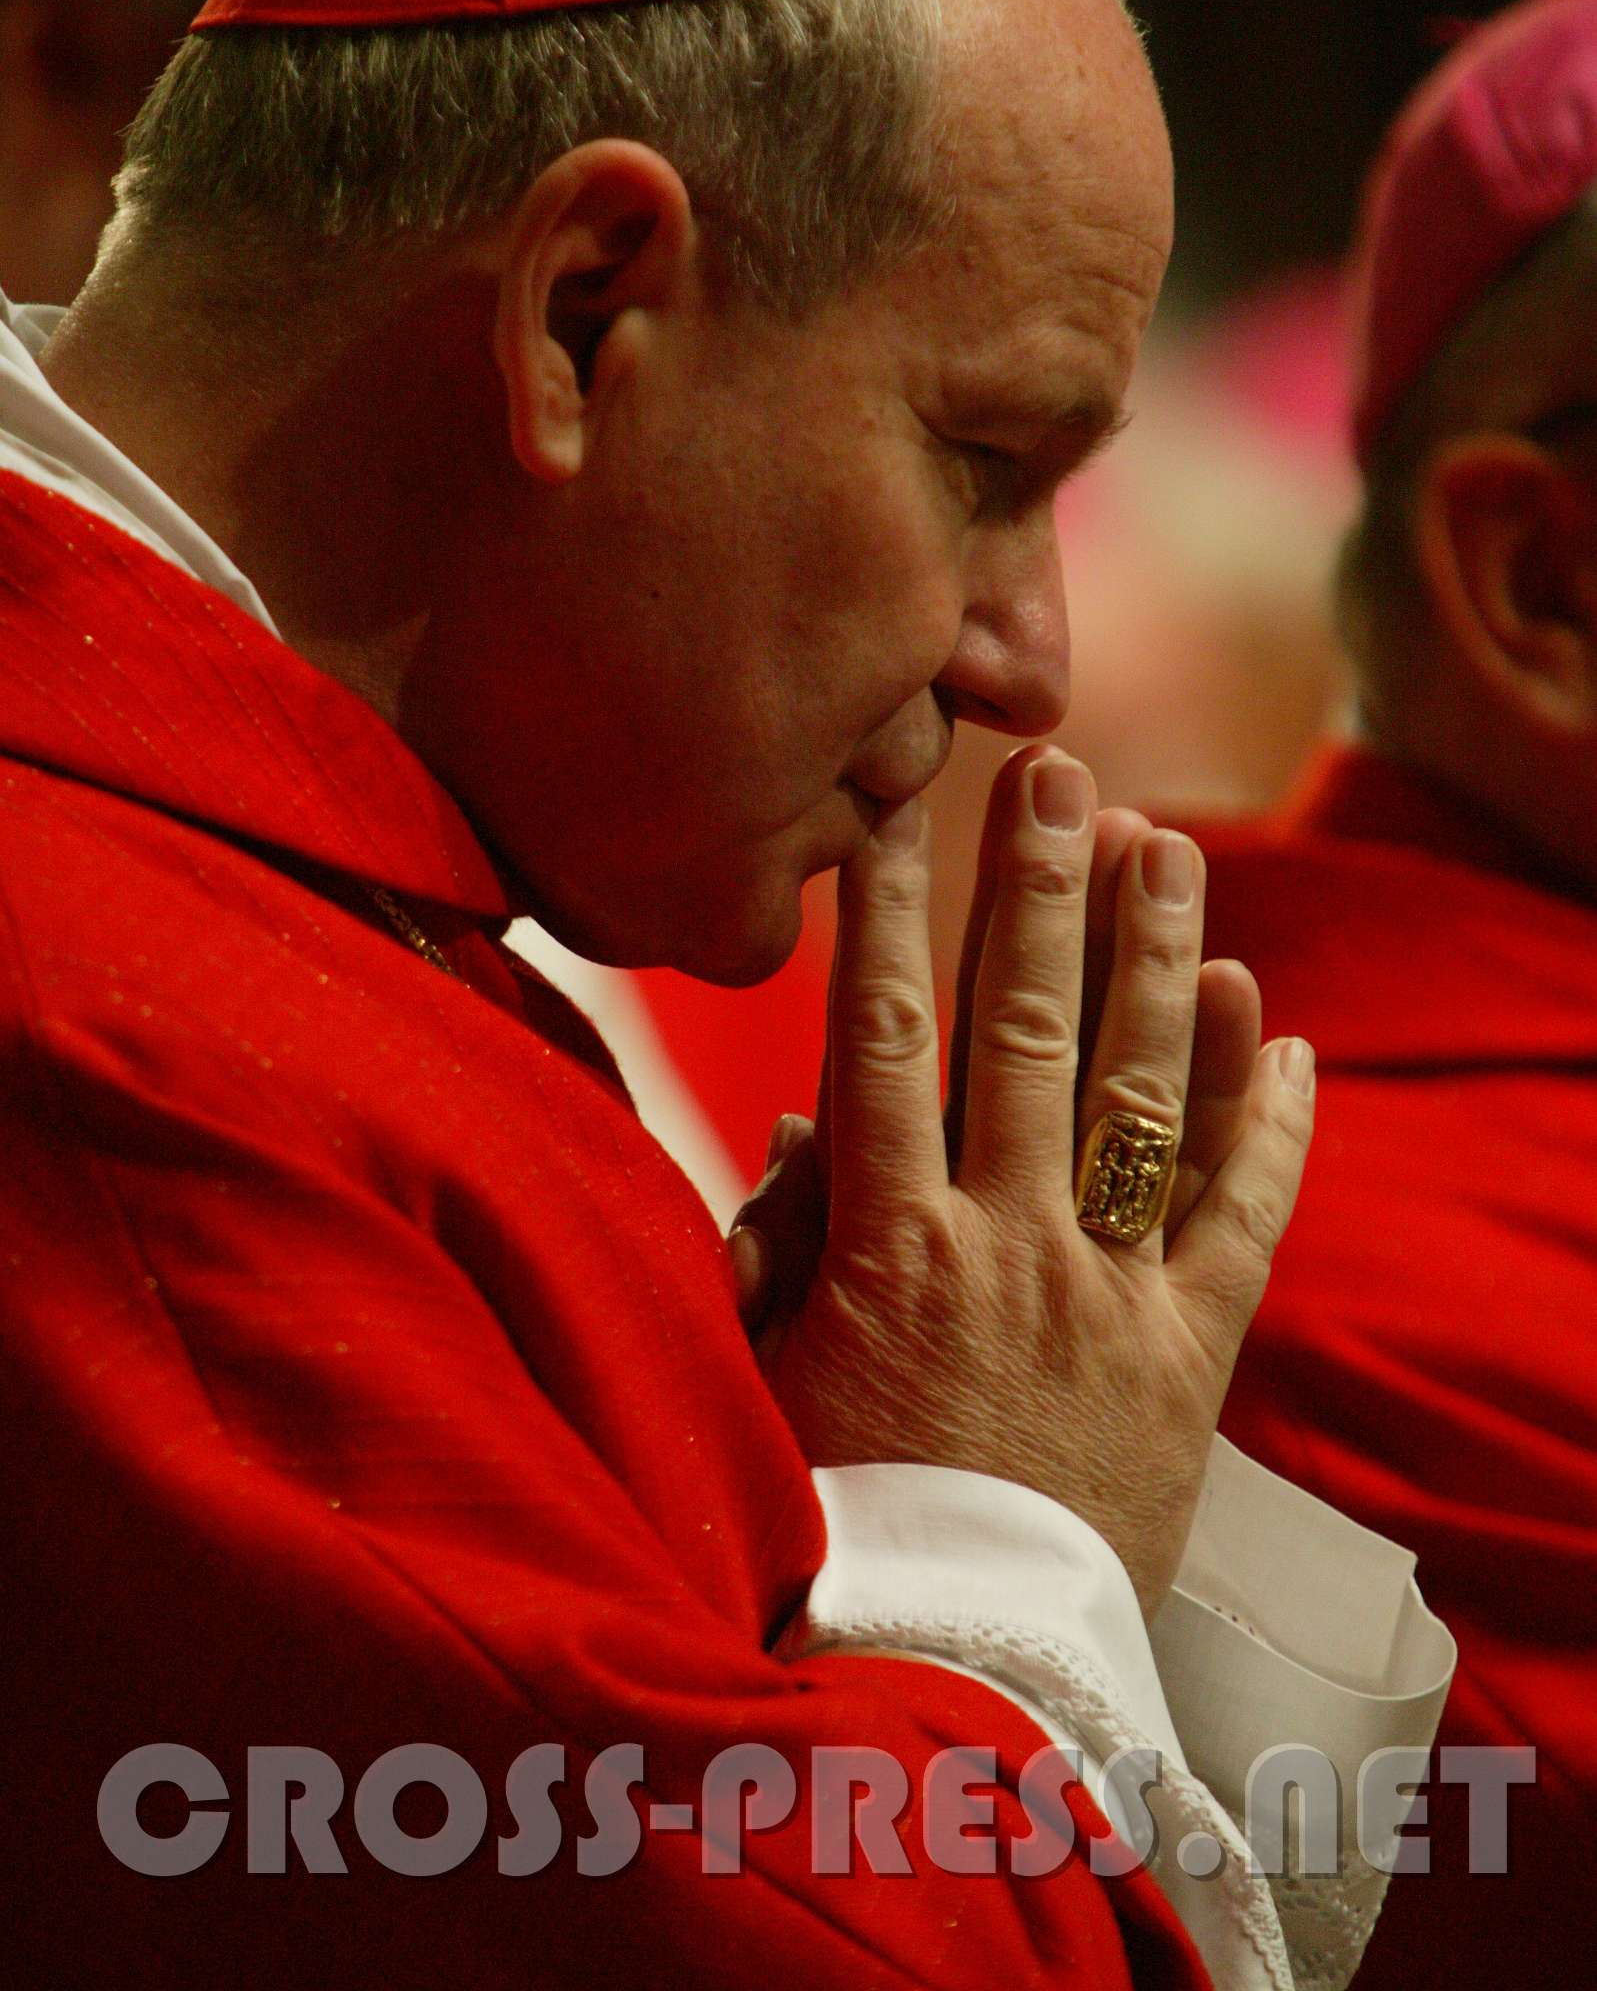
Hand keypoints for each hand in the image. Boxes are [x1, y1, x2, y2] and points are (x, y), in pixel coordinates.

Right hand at [730, 744, 1314, 1615]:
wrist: (959, 1675)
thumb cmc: (837, 1527)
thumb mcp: (765, 1383)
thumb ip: (775, 1246)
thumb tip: (800, 1127)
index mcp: (890, 1246)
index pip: (883, 1038)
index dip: (889, 911)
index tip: (896, 806)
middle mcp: (1009, 1247)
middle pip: (1026, 1034)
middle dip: (1039, 892)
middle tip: (1058, 772)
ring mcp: (1110, 1299)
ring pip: (1143, 1099)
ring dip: (1157, 963)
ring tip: (1171, 849)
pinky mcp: (1190, 1363)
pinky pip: (1241, 1225)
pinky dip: (1271, 1127)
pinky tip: (1286, 1030)